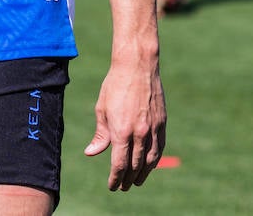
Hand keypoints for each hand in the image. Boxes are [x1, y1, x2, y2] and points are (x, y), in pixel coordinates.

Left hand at [84, 58, 166, 191]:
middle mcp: (139, 132)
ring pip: (150, 160)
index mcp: (121, 130)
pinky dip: (155, 160)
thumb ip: (100, 134)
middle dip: (128, 179)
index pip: (119, 164)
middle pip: (135, 165)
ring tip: (137, 181)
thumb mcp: (102, 109)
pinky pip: (159, 147)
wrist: (137, 65)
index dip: (115, 178)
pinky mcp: (162, 122)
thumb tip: (91, 153)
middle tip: (123, 187)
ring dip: (143, 174)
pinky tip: (150, 165)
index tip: (112, 185)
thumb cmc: (115, 85)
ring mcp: (153, 128)